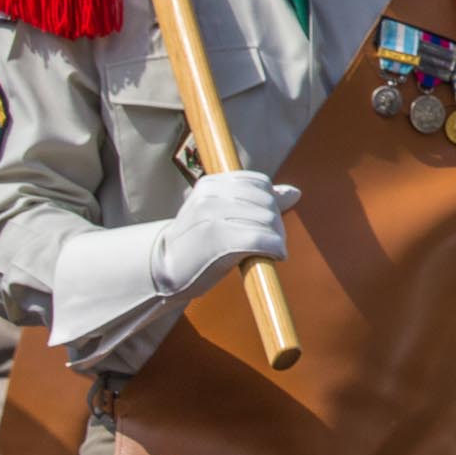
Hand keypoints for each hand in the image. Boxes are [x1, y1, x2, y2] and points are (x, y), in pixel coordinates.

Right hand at [151, 171, 297, 301]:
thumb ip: (257, 202)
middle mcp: (211, 195)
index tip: (264, 223)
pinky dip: (274, 248)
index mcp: (211, 184)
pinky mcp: (217, 239)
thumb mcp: (223, 216)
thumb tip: (295, 192)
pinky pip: (262, 239)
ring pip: (267, 220)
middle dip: (277, 224)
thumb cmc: (197, 244)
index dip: (271, 203)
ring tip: (270, 251)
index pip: (259, 182)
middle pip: (266, 202)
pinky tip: (273, 257)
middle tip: (272, 243)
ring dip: (277, 239)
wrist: (160, 271)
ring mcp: (212, 216)